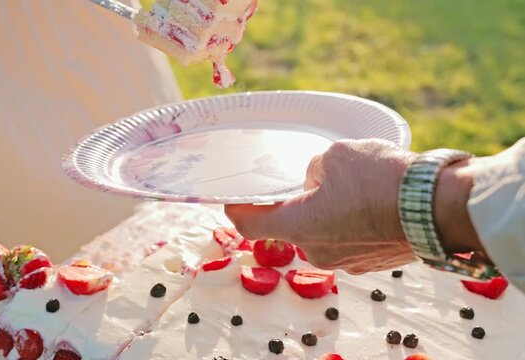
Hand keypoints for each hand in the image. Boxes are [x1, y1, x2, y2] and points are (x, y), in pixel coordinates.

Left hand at [225, 139, 417, 273]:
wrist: (438, 207)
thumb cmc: (382, 179)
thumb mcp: (336, 155)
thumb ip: (313, 169)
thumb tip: (317, 182)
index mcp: (299, 226)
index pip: (250, 224)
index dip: (236, 209)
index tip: (232, 200)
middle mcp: (317, 251)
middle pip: (291, 226)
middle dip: (295, 203)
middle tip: (309, 180)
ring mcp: (346, 262)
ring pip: (322, 232)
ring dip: (325, 212)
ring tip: (350, 187)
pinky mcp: (371, 262)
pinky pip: (348, 239)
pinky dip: (349, 222)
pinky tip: (368, 202)